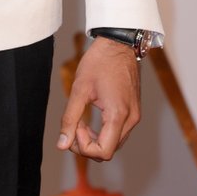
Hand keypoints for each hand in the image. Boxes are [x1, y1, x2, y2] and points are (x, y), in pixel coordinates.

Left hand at [56, 37, 139, 160]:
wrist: (119, 43)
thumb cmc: (99, 61)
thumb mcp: (80, 88)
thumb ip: (70, 118)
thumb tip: (62, 144)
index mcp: (118, 115)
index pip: (103, 152)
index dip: (84, 146)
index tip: (75, 125)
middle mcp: (131, 119)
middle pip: (108, 151)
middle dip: (86, 144)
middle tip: (74, 124)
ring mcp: (135, 116)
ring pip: (113, 143)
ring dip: (94, 139)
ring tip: (81, 120)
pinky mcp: (134, 111)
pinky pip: (118, 133)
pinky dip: (103, 132)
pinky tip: (92, 117)